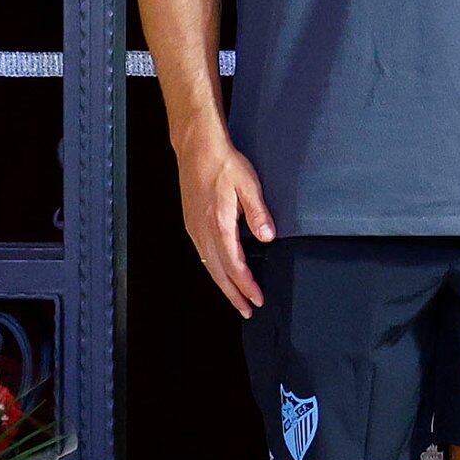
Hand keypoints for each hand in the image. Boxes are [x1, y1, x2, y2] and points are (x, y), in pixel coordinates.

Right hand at [174, 126, 277, 307]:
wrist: (197, 148)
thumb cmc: (223, 163)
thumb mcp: (249, 184)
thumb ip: (258, 213)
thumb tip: (267, 237)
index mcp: (219, 224)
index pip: (234, 265)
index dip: (246, 285)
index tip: (257, 299)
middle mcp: (203, 231)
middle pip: (219, 273)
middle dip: (234, 295)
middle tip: (247, 310)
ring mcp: (195, 228)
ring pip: (209, 266)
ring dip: (223, 285)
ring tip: (236, 299)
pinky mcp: (191, 223)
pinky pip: (203, 255)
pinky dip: (214, 270)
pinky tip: (220, 272)